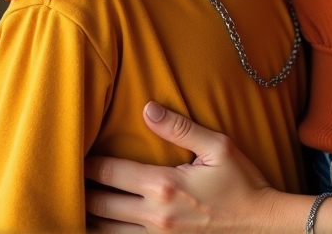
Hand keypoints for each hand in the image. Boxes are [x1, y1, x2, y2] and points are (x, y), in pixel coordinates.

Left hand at [85, 103, 286, 232]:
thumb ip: (180, 128)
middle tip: (69, 176)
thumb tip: (148, 109)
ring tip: (76, 202)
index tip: (77, 153)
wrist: (262, 225)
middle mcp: (154, 215)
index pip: (112, 173)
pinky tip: (100, 226)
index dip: (89, 164)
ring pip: (105, 232)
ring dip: (88, 217)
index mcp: (165, 185)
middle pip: (100, 204)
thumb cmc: (242, 182)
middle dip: (82, 190)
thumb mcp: (218, 146)